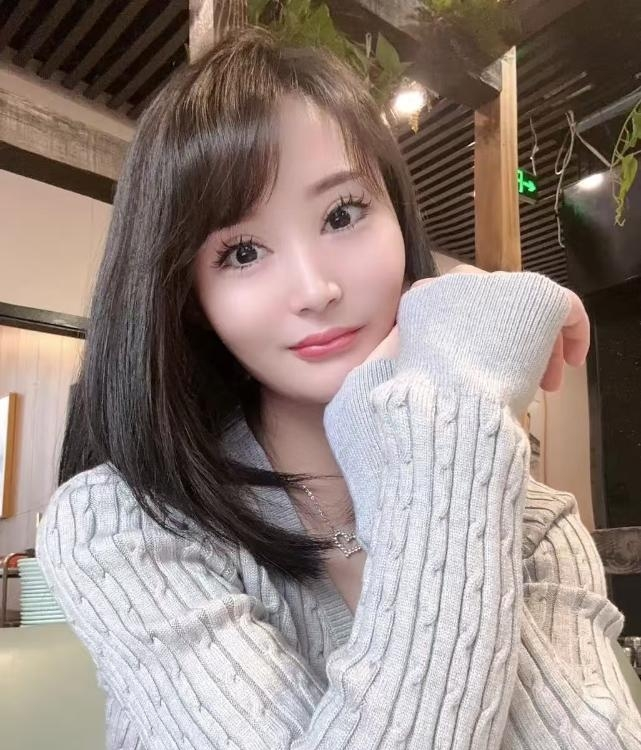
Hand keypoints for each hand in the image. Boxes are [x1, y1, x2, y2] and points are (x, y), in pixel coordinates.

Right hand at [365, 265, 589, 392]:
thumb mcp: (389, 373)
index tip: (482, 374)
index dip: (474, 344)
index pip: (456, 311)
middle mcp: (457, 283)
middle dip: (506, 342)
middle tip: (518, 380)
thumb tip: (404, 357)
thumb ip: (401, 355)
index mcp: (421, 299)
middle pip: (493, 307)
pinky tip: (573, 359)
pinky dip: (574, 331)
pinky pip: (565, 306)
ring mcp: (498, 285)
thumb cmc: (418, 401)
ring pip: (527, 308)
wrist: (449, 407)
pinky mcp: (536, 293)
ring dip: (537, 343)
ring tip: (545, 381)